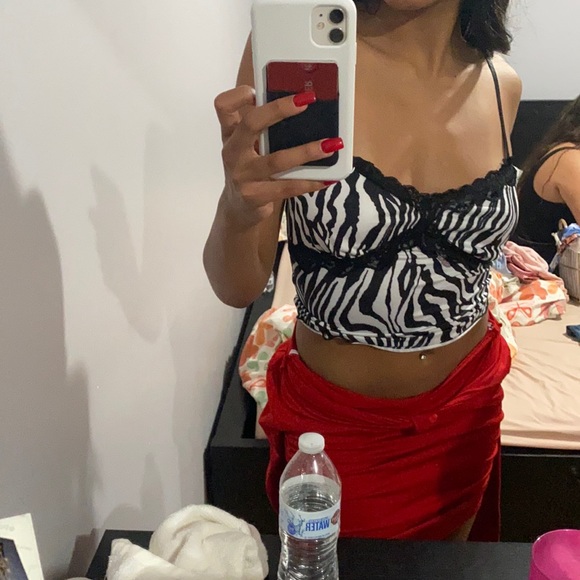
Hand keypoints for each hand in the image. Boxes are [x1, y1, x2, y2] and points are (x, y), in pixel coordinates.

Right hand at [214, 85, 342, 225]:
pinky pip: (287, 188)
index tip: (258, 89)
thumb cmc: (249, 171)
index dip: (238, 95)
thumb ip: (262, 127)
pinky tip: (327, 179)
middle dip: (279, 110)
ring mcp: (242, 176)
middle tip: (307, 101)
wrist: (237, 210)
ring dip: (307, 151)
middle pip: (251, 123)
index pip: (223, 107)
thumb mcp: (248, 147)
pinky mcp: (255, 197)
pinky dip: (310, 182)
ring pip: (277, 160)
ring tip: (332, 145)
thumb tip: (301, 103)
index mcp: (231, 134)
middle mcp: (233, 152)